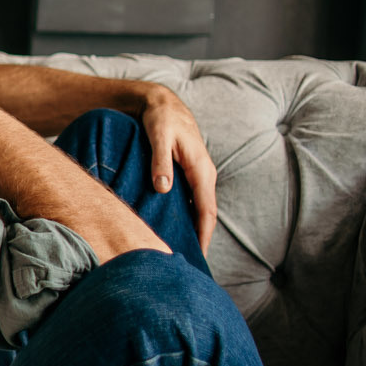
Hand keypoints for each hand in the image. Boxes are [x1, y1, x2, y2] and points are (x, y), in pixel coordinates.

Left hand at [138, 84, 217, 251]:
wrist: (162, 103)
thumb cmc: (161, 119)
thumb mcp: (159, 137)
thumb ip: (161, 162)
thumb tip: (163, 189)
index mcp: (201, 170)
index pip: (206, 210)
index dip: (204, 234)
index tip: (199, 255)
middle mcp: (204, 175)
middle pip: (206, 214)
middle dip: (202, 238)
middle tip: (193, 262)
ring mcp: (197, 175)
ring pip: (199, 208)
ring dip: (195, 228)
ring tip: (185, 251)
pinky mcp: (188, 173)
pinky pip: (192, 200)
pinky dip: (187, 215)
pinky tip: (175, 227)